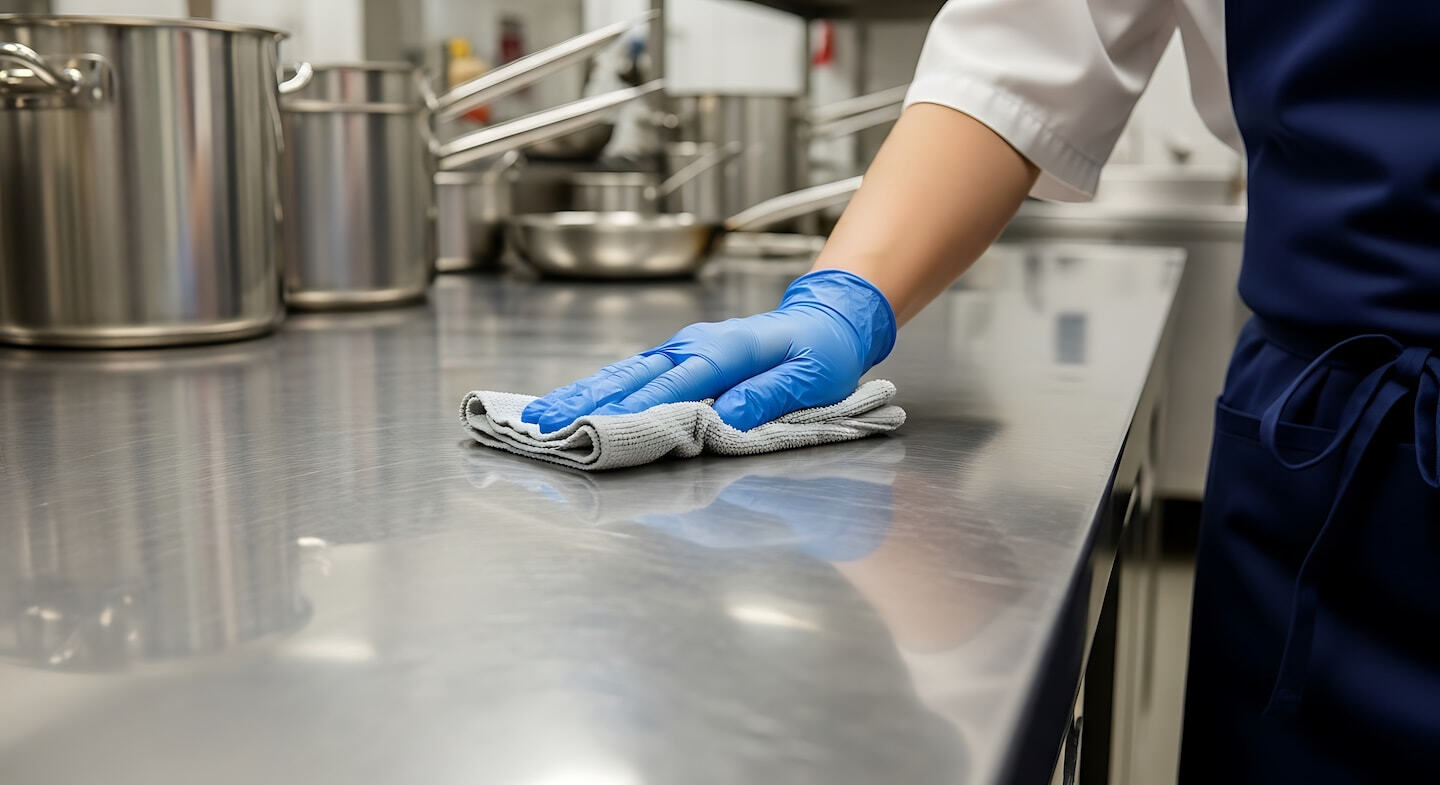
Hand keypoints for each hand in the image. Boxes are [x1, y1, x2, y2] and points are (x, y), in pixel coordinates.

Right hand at [521, 269, 896, 431]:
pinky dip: (601, 387)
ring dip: (583, 393)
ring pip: (624, 372)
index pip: (676, 383)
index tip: (599, 426)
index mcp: (727, 350)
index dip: (637, 406)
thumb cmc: (821, 353)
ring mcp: (683, 349)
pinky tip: (575, 401)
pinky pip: (633, 373)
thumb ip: (770, 395)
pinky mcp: (678, 358)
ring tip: (542, 414)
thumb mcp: (812, 376)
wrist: (825, 322)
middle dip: (588, 400)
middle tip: (544, 422)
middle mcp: (695, 345)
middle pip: (633, 375)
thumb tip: (729, 415)